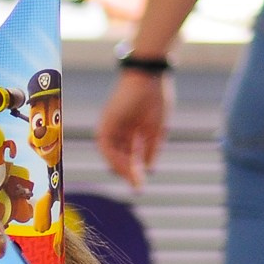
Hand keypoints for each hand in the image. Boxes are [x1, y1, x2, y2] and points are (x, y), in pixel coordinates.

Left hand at [96, 68, 171, 188]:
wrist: (150, 76)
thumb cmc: (156, 98)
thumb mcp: (156, 128)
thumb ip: (151, 149)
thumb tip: (149, 169)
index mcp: (130, 133)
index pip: (130, 157)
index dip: (136, 171)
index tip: (141, 184)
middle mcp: (118, 132)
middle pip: (121, 158)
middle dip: (129, 173)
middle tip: (138, 188)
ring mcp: (111, 128)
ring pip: (113, 155)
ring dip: (123, 169)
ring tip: (134, 180)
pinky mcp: (106, 123)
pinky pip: (106, 146)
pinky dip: (114, 158)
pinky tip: (125, 168)